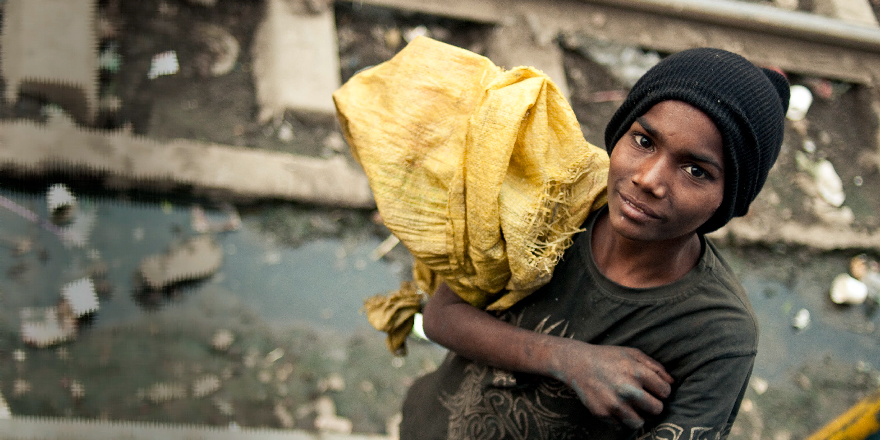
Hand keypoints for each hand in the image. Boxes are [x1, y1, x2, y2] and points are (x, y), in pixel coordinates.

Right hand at [548, 339, 673, 429]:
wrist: (577, 363)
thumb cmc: (608, 357)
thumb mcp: (632, 353)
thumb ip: (655, 366)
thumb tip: (672, 383)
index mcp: (637, 372)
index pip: (665, 392)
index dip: (661, 391)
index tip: (653, 389)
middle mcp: (627, 389)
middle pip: (657, 409)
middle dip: (653, 404)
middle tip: (644, 399)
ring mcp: (614, 404)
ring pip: (640, 422)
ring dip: (638, 415)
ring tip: (631, 406)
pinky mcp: (602, 413)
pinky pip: (620, 425)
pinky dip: (620, 418)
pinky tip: (615, 406)